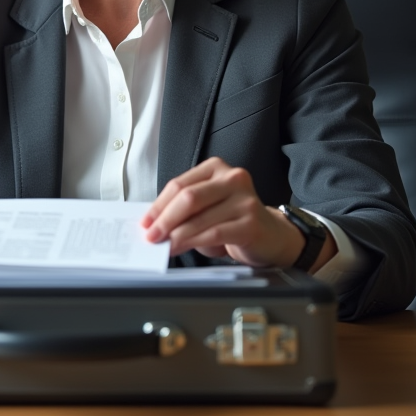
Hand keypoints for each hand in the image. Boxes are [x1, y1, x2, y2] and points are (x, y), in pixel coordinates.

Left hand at [140, 157, 303, 267]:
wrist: (270, 235)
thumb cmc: (232, 219)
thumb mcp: (207, 207)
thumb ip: (184, 210)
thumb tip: (153, 225)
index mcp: (216, 167)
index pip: (180, 184)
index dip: (159, 205)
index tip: (145, 222)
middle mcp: (232, 178)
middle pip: (189, 197)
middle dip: (165, 219)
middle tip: (152, 236)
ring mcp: (245, 199)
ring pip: (200, 217)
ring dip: (177, 235)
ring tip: (164, 246)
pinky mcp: (251, 222)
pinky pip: (215, 232)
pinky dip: (194, 242)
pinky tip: (183, 248)